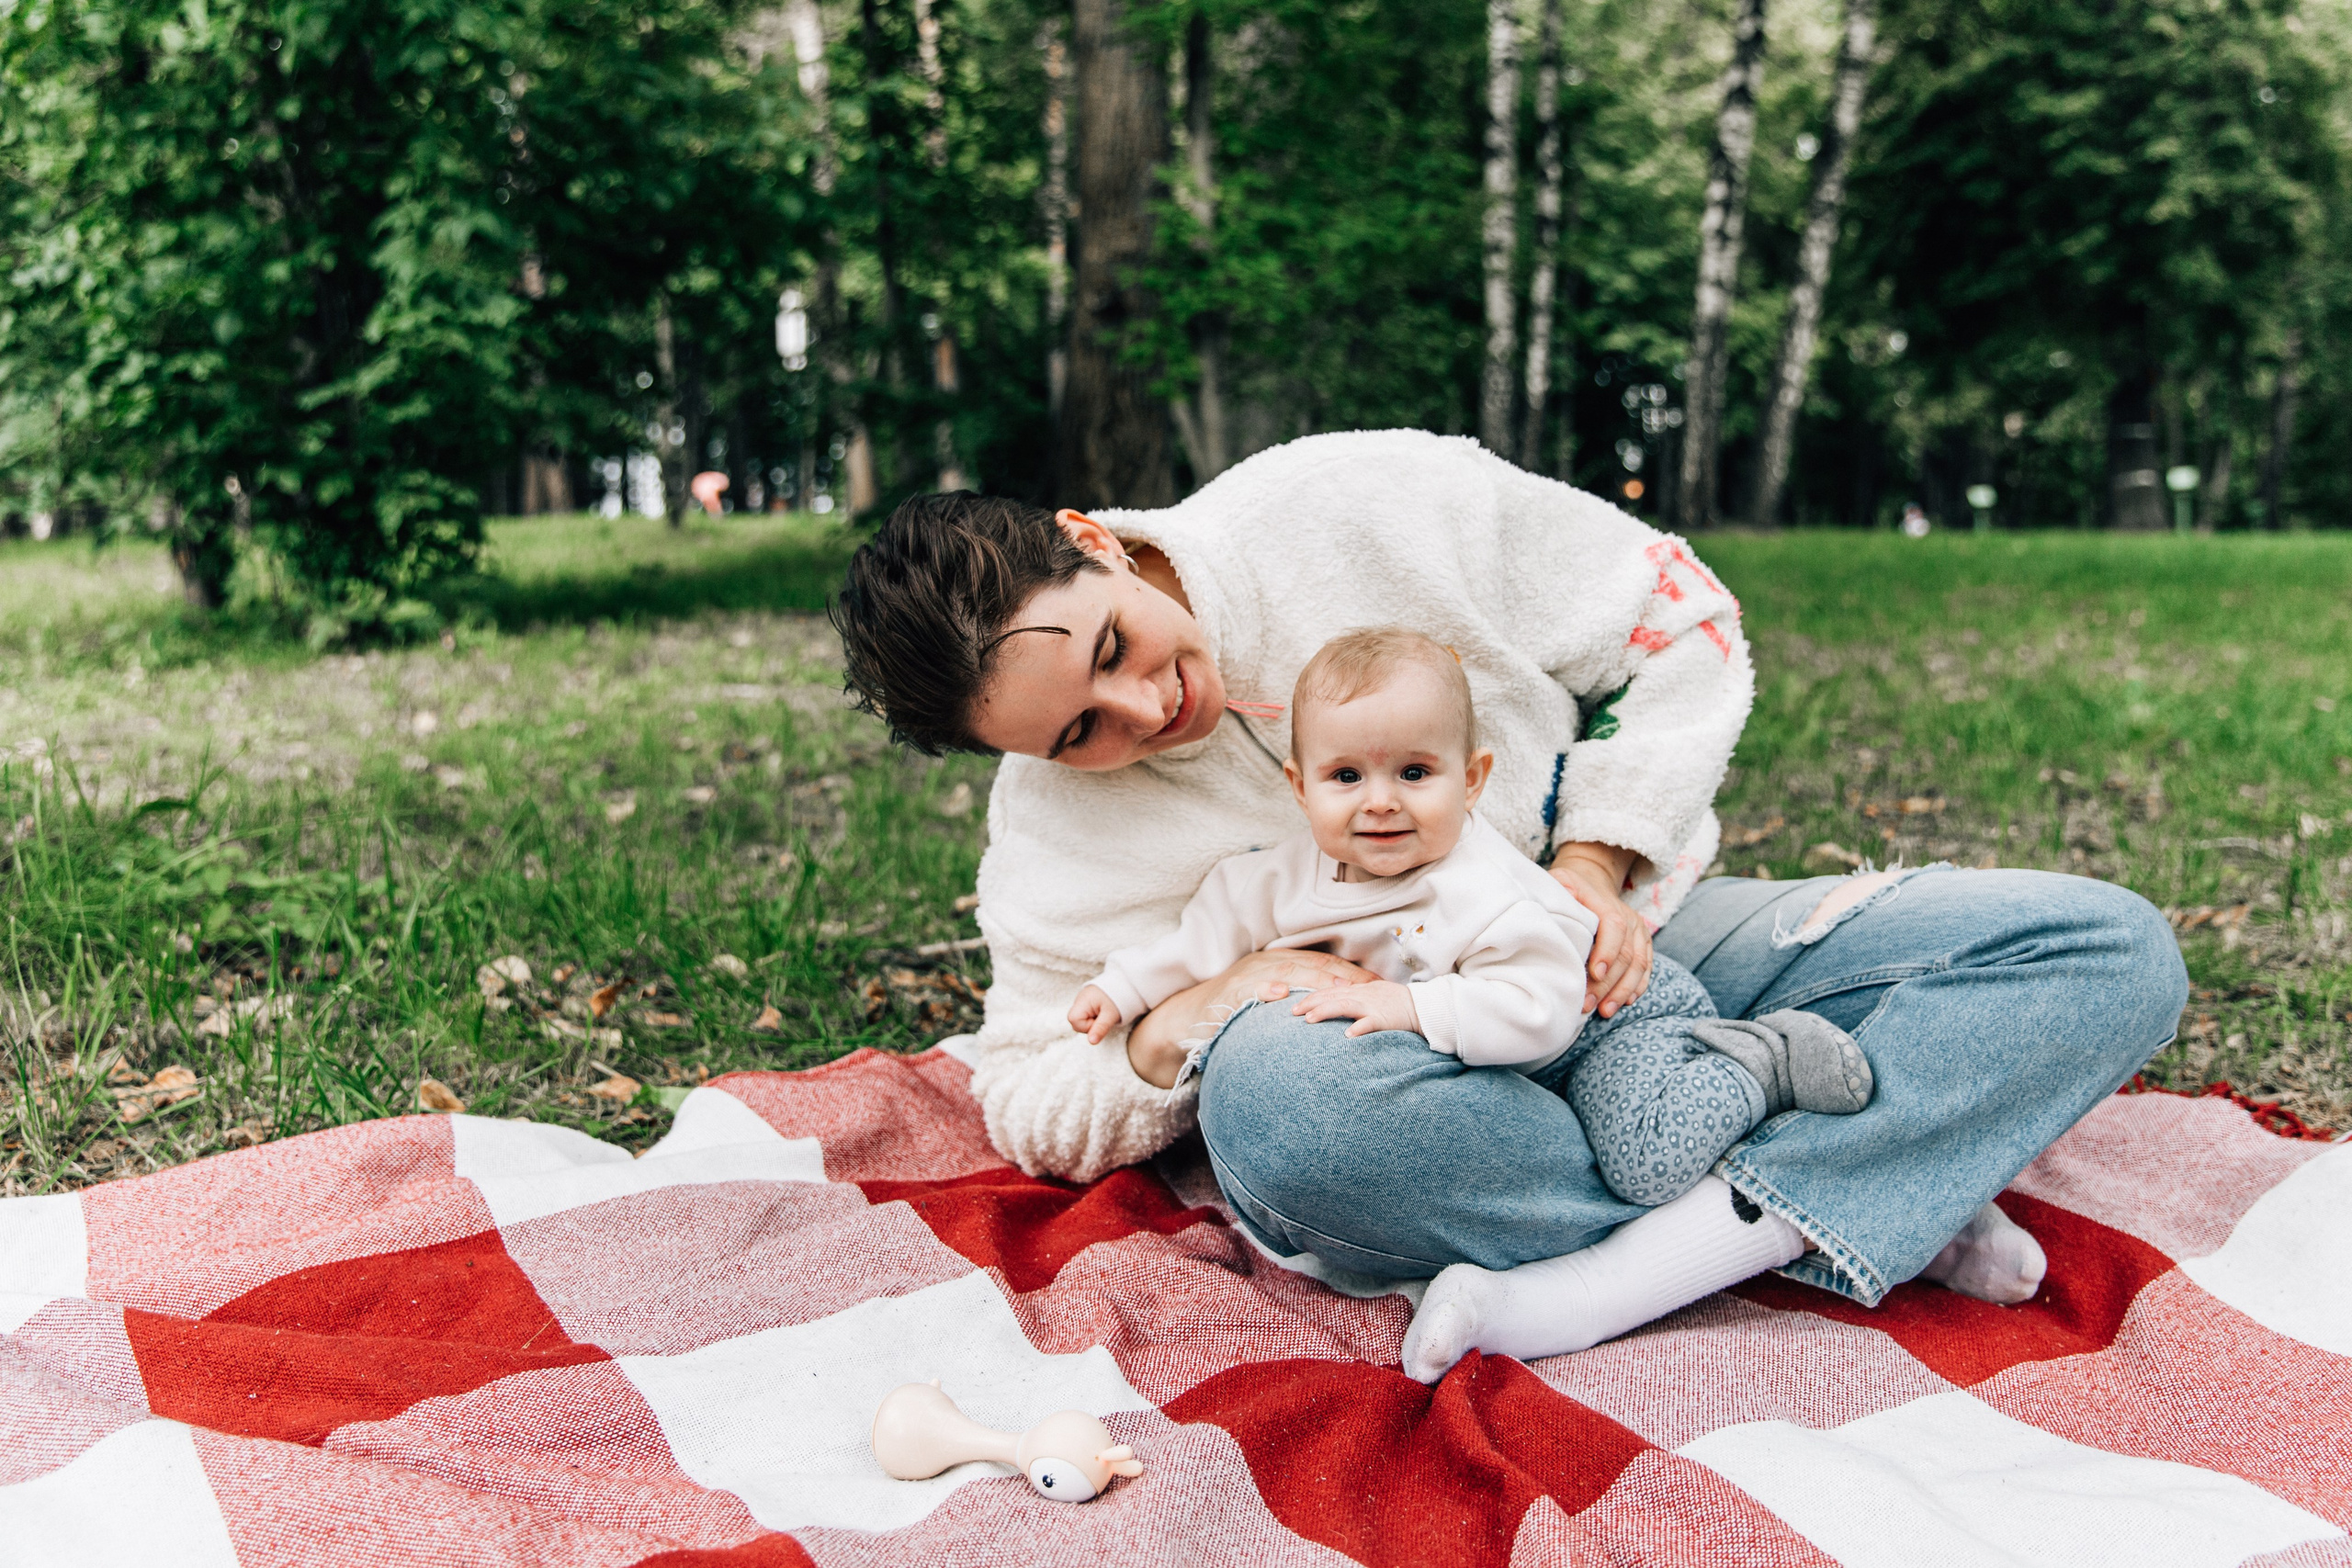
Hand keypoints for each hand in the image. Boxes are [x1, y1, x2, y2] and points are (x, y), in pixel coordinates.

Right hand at [1068, 984, 1123, 1044]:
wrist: (1125, 983)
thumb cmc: (1118, 998)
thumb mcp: (1111, 1015)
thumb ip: (1100, 1028)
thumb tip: (1091, 1042)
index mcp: (1082, 1001)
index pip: (1073, 1020)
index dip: (1086, 1026)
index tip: (1099, 1020)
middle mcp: (1079, 1000)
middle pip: (1075, 1022)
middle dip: (1089, 1025)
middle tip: (1103, 1018)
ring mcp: (1082, 1001)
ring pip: (1081, 1019)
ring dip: (1092, 1021)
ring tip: (1104, 1013)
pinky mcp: (1087, 1002)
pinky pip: (1086, 1015)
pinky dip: (1094, 1016)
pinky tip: (1102, 1011)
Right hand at [1124, 947, 1378, 1088]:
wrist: (1189, 1017)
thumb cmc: (1237, 1011)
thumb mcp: (1271, 1000)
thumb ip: (1301, 1000)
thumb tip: (1340, 1010)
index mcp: (1280, 962)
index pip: (1322, 962)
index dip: (1351, 971)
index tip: (1378, 983)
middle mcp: (1267, 963)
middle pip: (1311, 963)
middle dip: (1342, 974)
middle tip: (1370, 986)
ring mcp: (1248, 976)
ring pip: (1286, 972)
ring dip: (1313, 979)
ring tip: (1338, 988)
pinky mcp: (1229, 992)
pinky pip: (1250, 990)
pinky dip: (1266, 990)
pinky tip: (1281, 995)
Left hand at [1292, 979, 1421, 1037]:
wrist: (1422, 1006)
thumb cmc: (1396, 1003)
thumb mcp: (1373, 995)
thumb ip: (1354, 998)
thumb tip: (1336, 1002)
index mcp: (1358, 991)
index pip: (1329, 991)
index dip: (1311, 997)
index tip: (1294, 1005)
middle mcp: (1362, 996)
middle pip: (1331, 996)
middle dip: (1310, 1003)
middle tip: (1292, 1012)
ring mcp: (1372, 1006)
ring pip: (1345, 1006)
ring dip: (1326, 1011)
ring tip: (1310, 1020)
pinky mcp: (1384, 1019)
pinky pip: (1370, 1023)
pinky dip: (1359, 1028)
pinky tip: (1347, 1036)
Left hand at [1550, 842, 1652, 1018]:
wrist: (1594, 879)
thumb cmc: (1571, 885)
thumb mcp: (1561, 879)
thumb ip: (1561, 887)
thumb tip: (1564, 894)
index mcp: (1609, 905)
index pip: (1615, 928)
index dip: (1607, 951)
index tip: (1594, 973)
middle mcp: (1630, 919)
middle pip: (1626, 954)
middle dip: (1608, 983)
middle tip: (1588, 1004)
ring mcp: (1639, 932)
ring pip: (1640, 965)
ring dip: (1623, 991)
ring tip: (1605, 1011)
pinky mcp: (1643, 943)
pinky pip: (1646, 968)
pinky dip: (1637, 987)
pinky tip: (1625, 1003)